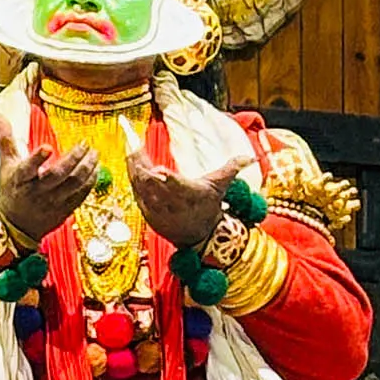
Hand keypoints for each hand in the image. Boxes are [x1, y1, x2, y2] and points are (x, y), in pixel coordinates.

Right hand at [0, 131, 101, 247]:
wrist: (16, 225)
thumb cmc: (11, 189)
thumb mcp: (6, 164)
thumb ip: (5, 138)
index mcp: (20, 179)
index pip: (27, 169)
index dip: (37, 158)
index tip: (47, 147)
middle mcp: (36, 192)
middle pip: (58, 174)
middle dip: (73, 158)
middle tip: (84, 143)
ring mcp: (52, 202)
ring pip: (74, 184)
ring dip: (87, 167)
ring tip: (94, 153)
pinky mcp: (64, 209)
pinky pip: (81, 194)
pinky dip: (90, 180)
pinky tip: (95, 168)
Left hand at [132, 159, 247, 256]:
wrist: (200, 235)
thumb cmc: (209, 205)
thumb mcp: (221, 185)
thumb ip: (232, 167)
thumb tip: (250, 156)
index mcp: (190, 194)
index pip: (177, 186)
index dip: (168, 180)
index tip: (159, 170)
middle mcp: (171, 203)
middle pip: (152, 183)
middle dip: (141, 164)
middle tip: (134, 144)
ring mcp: (157, 209)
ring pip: (140, 187)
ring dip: (133, 167)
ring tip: (130, 148)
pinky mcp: (147, 213)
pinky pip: (136, 193)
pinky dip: (132, 178)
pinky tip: (129, 163)